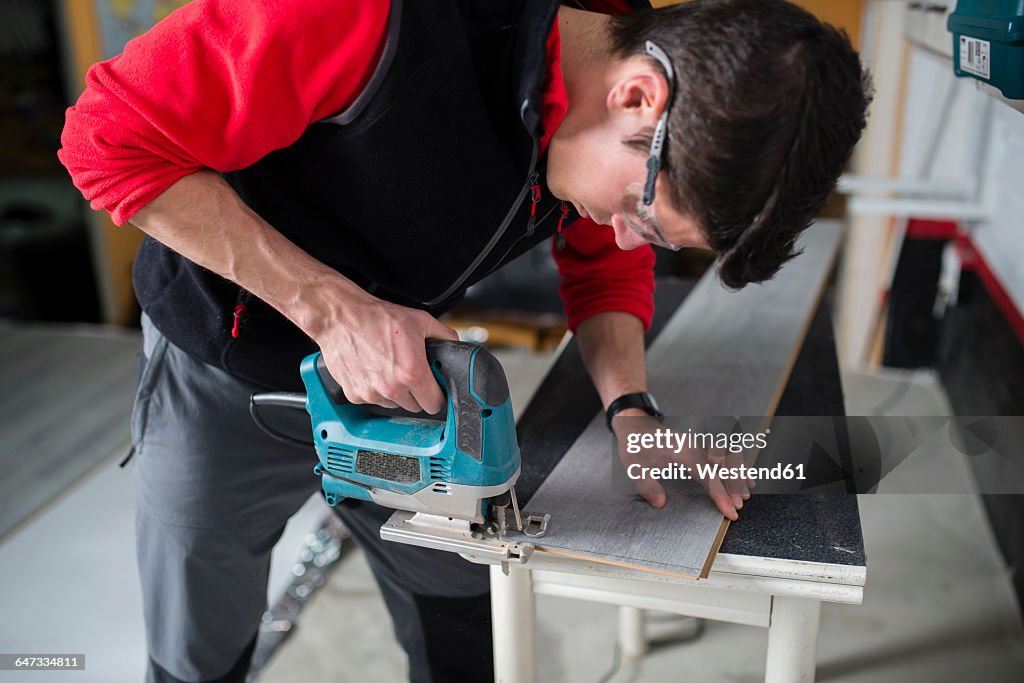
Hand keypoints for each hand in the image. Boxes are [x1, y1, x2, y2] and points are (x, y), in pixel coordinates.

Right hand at [311, 287, 458, 413]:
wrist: (340, 317)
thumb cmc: (375, 318)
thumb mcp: (420, 321)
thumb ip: (444, 335)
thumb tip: (455, 345)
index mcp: (412, 373)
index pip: (434, 404)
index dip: (437, 395)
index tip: (434, 389)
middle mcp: (391, 388)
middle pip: (415, 406)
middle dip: (417, 392)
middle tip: (410, 372)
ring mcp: (371, 393)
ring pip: (394, 404)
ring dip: (395, 392)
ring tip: (389, 367)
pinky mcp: (354, 395)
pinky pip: (372, 400)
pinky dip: (375, 389)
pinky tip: (373, 370)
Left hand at [612, 411, 751, 519]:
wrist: (634, 425)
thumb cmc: (635, 445)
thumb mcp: (634, 466)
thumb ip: (646, 484)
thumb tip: (659, 502)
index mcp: (681, 452)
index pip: (708, 476)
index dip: (721, 494)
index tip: (730, 510)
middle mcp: (693, 447)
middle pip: (722, 467)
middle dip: (734, 487)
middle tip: (740, 506)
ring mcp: (697, 445)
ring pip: (725, 459)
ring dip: (737, 475)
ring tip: (748, 492)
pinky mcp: (697, 447)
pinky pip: (722, 455)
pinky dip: (734, 465)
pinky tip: (744, 475)